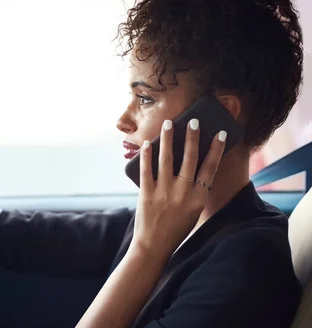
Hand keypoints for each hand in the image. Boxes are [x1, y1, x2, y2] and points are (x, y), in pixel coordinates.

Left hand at [132, 118, 225, 257]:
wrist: (154, 246)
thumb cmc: (176, 227)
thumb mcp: (193, 210)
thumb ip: (194, 189)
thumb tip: (191, 161)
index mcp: (198, 198)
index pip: (210, 168)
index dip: (216, 150)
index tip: (220, 133)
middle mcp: (183, 193)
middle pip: (190, 159)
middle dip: (192, 137)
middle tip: (193, 121)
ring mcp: (164, 192)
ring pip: (167, 159)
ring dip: (168, 139)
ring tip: (169, 123)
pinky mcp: (147, 194)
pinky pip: (146, 170)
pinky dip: (147, 155)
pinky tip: (147, 143)